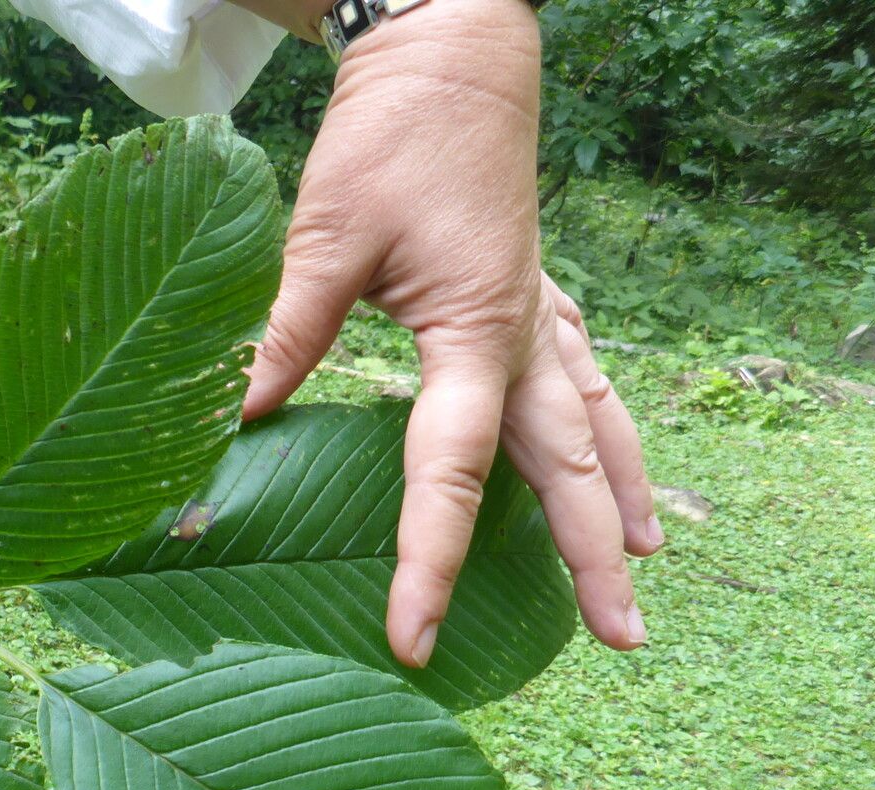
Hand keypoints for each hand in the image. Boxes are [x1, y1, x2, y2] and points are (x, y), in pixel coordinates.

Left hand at [239, 0, 661, 665]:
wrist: (451, 62)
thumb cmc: (392, 138)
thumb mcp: (328, 232)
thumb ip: (290, 326)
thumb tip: (232, 414)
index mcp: (475, 331)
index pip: (451, 472)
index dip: (432, 561)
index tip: (414, 637)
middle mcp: (524, 339)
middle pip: (564, 470)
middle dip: (591, 561)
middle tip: (621, 643)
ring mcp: (541, 321)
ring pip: (596, 430)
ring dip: (617, 505)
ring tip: (642, 575)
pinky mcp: (534, 304)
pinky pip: (588, 389)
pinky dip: (611, 440)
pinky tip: (621, 476)